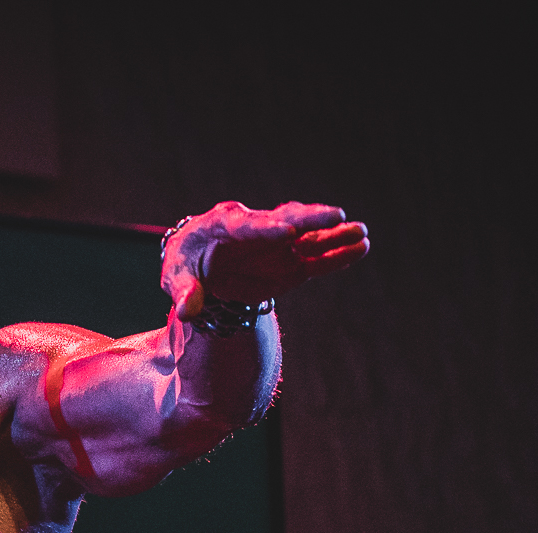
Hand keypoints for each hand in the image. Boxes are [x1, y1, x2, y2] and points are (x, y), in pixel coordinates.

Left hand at [162, 201, 369, 319]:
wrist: (198, 262)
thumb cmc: (185, 265)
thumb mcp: (176, 278)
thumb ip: (184, 293)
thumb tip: (188, 311)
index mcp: (221, 226)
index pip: (246, 227)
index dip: (266, 229)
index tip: (288, 232)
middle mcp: (255, 228)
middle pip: (285, 220)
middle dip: (311, 219)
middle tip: (338, 216)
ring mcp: (275, 243)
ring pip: (307, 236)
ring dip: (333, 234)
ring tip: (361, 232)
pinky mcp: (288, 259)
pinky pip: (315, 257)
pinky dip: (336, 253)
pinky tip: (360, 247)